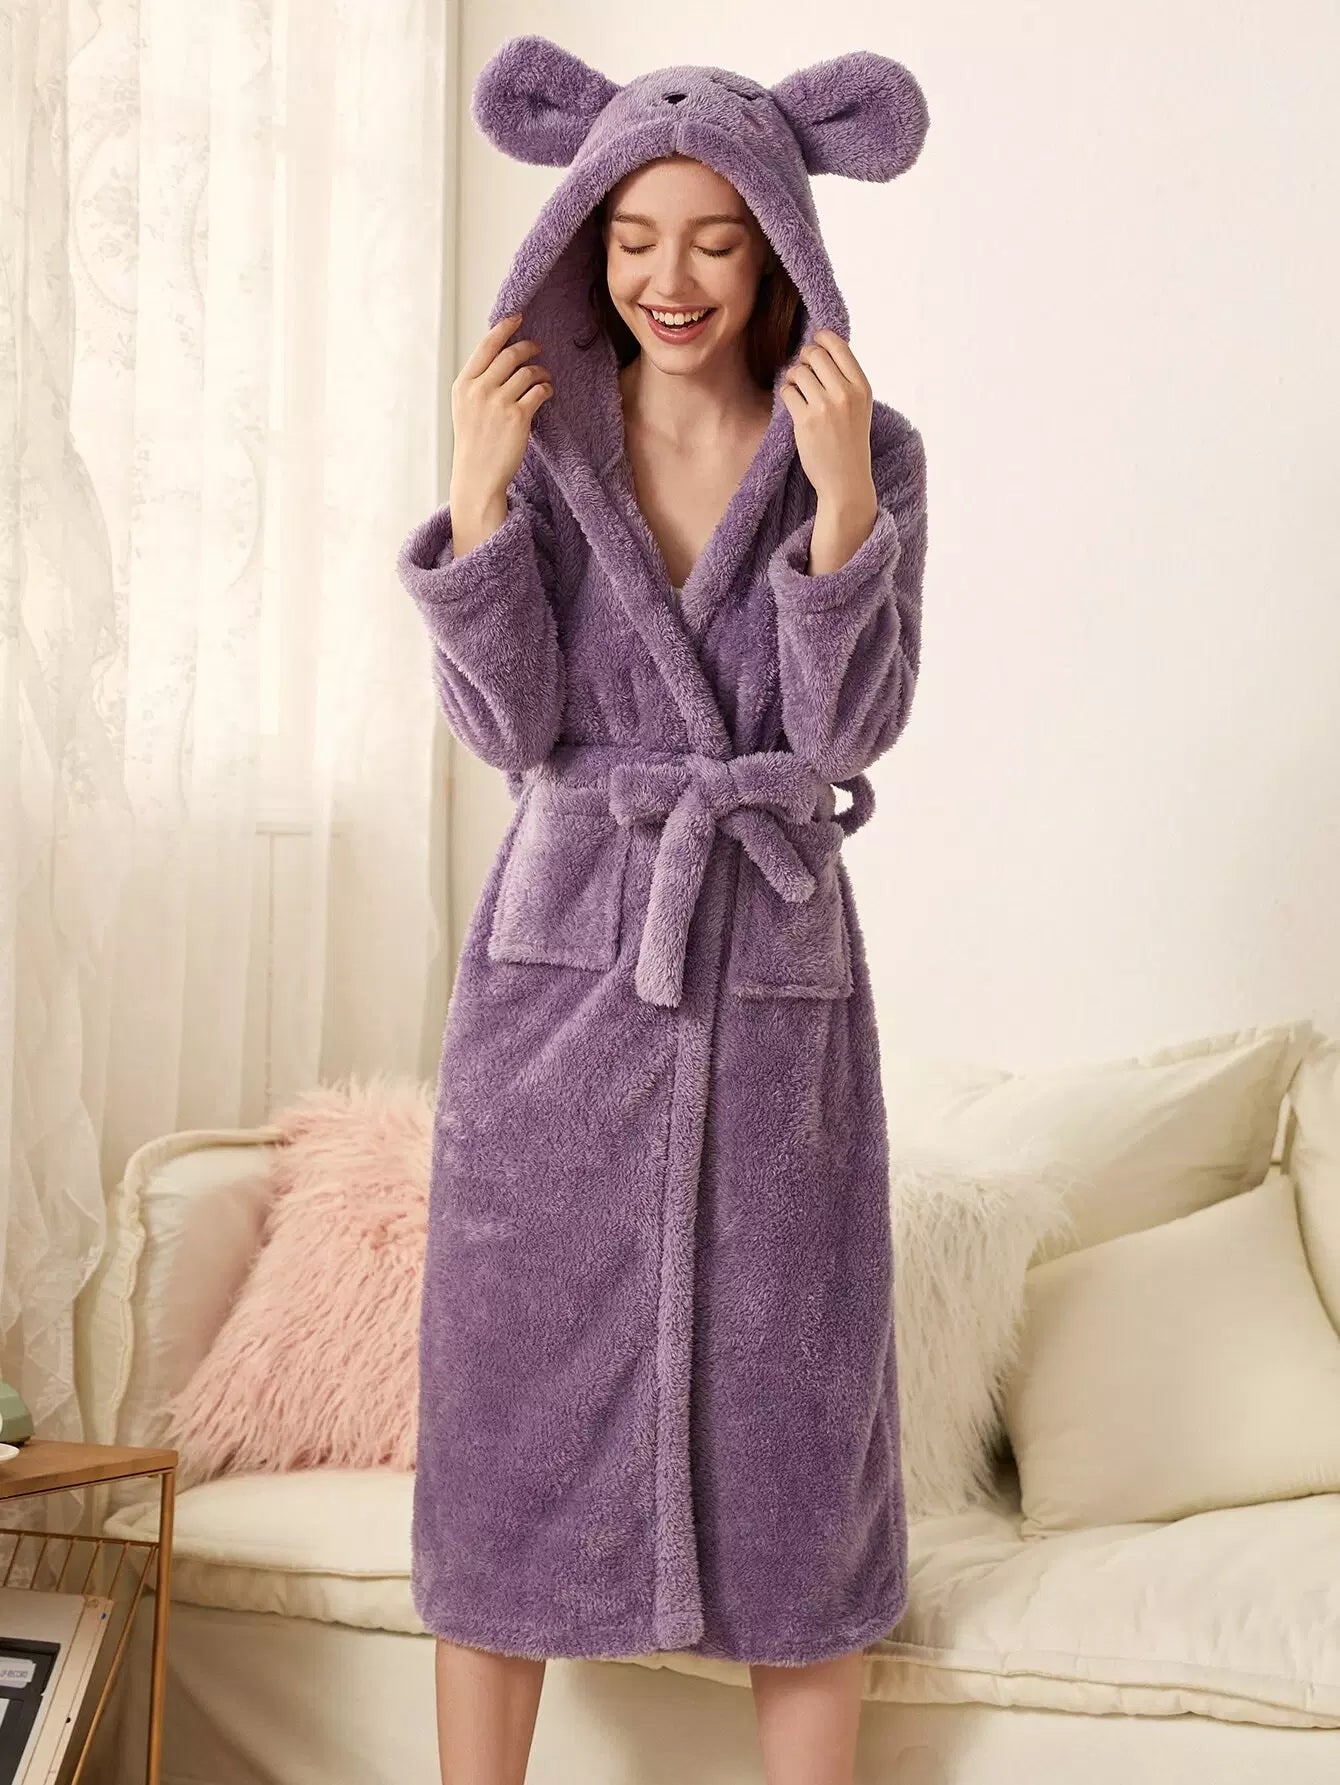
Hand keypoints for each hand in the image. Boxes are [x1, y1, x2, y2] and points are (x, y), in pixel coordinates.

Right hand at [450, 313, 552, 507]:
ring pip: (527, 372)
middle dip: (528, 348)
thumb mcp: (465, 407)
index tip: (517, 318)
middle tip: (537, 348)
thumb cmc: (474, 443)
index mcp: (464, 385)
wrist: (478, 476)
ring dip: (540, 371)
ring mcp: (498, 403)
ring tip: (544, 377)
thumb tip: (500, 357)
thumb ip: (478, 382)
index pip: (485, 346)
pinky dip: (546, 389)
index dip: (504, 328)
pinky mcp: (518, 417)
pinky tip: (546, 392)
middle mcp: (479, 390)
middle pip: (510, 355)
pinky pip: (539, 392)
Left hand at [778, 328, 875, 507]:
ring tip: (797, 389)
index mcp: (863, 387)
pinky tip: (793, 405)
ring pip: (798, 371)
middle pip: (815, 354)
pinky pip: (787, 391)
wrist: (845, 480)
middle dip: (804, 359)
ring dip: (792, 377)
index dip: (822, 338)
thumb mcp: (860, 406)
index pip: (839, 346)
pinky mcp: (805, 421)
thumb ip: (846, 379)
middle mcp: (845, 393)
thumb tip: (821, 348)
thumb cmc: (850, 443)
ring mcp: (825, 407)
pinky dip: (786, 394)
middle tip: (803, 372)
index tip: (814, 341)